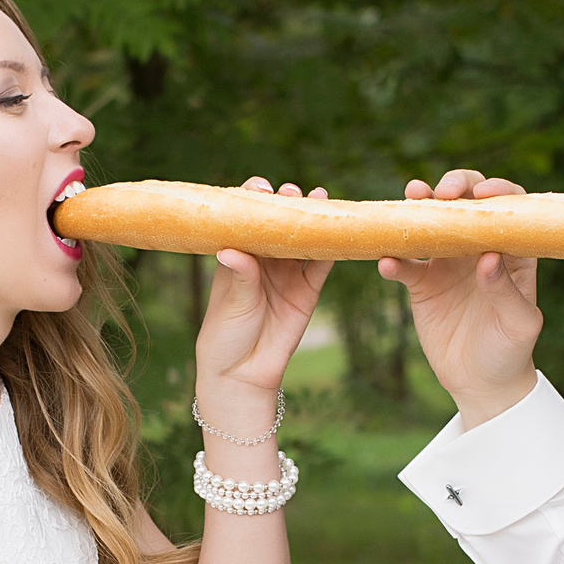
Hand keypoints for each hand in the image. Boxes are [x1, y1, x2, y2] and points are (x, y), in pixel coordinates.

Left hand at [195, 176, 331, 424]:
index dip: (254, 199)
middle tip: (291, 192)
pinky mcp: (307, 292)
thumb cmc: (225, 336)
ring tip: (319, 196)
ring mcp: (287, 274)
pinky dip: (332, 248)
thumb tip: (233, 251)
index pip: (247, 219)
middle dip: (286, 203)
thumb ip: (240, 277)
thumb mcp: (230, 304)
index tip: (260, 189)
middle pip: (279, 224)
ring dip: (311, 219)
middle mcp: (264, 260)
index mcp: (238, 254)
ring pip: (303, 240)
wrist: (243, 375)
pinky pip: (322, 265)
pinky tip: (338, 229)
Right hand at [380, 169, 540, 428]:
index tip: (484, 193)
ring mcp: (448, 262)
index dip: (497, 191)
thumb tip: (488, 257)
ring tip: (412, 198)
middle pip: (466, 202)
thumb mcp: (519, 324)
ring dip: (420, 206)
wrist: (482, 382)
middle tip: (443, 193)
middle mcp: (479, 247)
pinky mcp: (422, 283)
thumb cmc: (511, 350)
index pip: (507, 207)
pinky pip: (405, 265)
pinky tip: (388, 262)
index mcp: (512, 249)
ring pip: (431, 223)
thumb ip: (506, 290)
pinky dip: (395, 260)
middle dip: (455, 186)